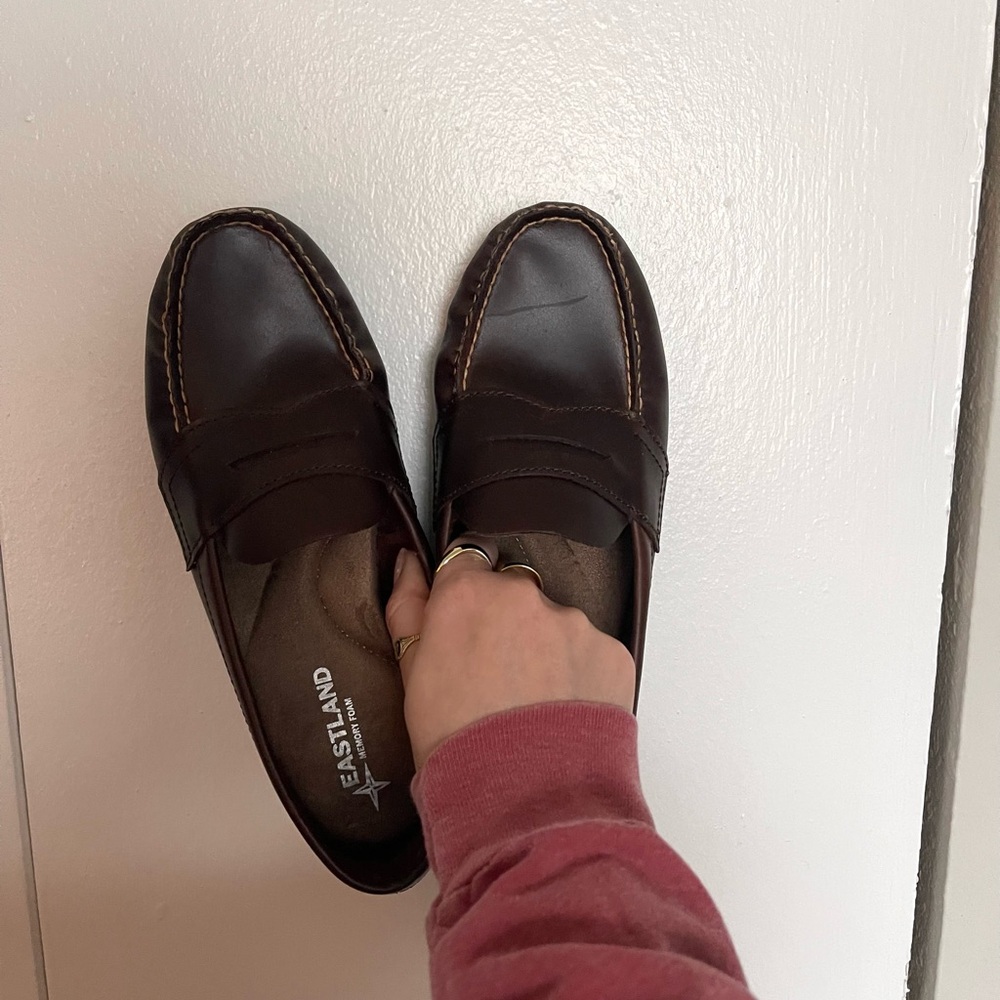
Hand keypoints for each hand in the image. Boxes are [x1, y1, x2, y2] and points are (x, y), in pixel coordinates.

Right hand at [385, 542, 635, 768]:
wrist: (525, 799)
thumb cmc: (458, 742)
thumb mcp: (411, 673)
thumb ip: (409, 607)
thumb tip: (409, 563)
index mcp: (468, 594)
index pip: (467, 560)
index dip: (466, 594)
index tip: (467, 622)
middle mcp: (524, 595)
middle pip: (514, 590)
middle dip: (507, 620)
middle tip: (497, 674)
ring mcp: (572, 622)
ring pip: (555, 622)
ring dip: (546, 647)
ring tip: (533, 702)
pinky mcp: (610, 652)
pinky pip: (591, 651)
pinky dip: (580, 673)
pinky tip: (563, 710)